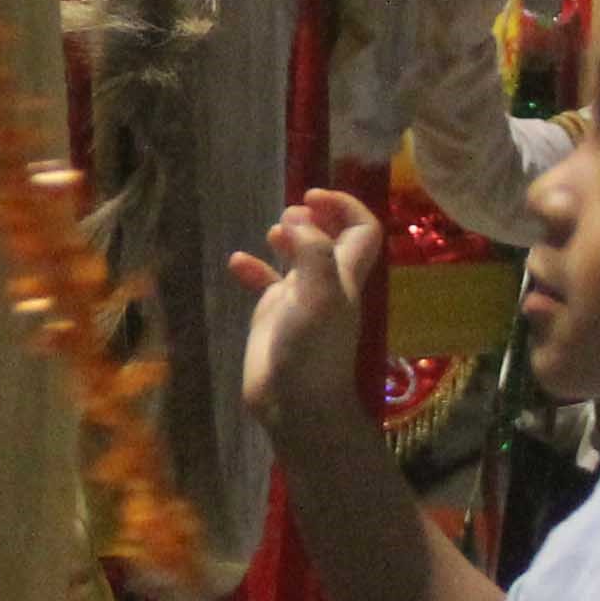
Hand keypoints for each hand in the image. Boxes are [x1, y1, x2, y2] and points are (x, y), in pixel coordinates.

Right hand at [229, 187, 387, 448]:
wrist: (295, 403)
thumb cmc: (314, 349)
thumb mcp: (321, 294)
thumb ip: (312, 252)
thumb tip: (297, 220)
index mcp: (345, 274)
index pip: (363, 230)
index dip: (345, 206)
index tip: (313, 196)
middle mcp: (326, 282)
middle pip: (332, 239)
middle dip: (315, 217)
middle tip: (292, 212)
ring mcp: (299, 299)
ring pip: (298, 257)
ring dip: (288, 237)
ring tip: (273, 230)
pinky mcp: (274, 317)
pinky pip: (265, 284)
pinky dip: (253, 268)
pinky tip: (236, 261)